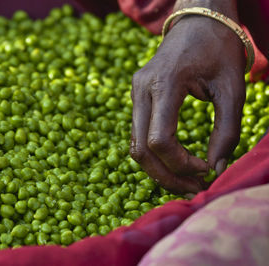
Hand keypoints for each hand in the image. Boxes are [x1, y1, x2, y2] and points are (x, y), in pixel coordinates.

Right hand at [130, 15, 245, 193]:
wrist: (196, 21)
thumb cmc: (218, 49)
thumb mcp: (232, 89)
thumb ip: (227, 131)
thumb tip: (217, 168)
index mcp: (164, 84)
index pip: (160, 140)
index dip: (182, 164)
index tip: (206, 169)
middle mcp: (141, 90)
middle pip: (141, 150)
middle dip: (166, 176)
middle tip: (193, 187)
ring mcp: (135, 94)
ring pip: (136, 146)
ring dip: (159, 168)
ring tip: (186, 178)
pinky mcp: (137, 97)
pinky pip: (139, 135)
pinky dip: (155, 154)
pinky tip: (175, 160)